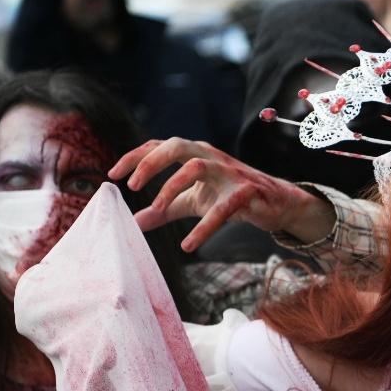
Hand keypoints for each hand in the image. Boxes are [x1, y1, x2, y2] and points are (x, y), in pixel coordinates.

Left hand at [111, 138, 335, 251]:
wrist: (277, 204)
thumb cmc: (231, 197)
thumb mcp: (193, 202)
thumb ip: (164, 210)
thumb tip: (133, 222)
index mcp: (195, 154)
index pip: (160, 146)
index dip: (135, 157)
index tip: (113, 175)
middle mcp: (211, 156)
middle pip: (176, 146)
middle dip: (151, 162)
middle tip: (131, 186)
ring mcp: (230, 172)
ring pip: (197, 167)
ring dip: (172, 186)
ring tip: (156, 210)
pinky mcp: (247, 193)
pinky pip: (223, 208)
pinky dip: (204, 227)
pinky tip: (188, 245)